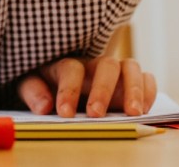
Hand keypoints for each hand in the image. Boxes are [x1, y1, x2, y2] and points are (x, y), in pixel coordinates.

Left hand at [17, 56, 156, 117]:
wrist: (55, 82)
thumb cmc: (43, 84)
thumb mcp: (30, 85)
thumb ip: (33, 92)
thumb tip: (44, 106)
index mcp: (66, 64)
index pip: (71, 69)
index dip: (68, 90)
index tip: (65, 113)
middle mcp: (94, 64)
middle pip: (106, 65)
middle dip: (103, 90)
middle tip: (96, 114)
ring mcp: (114, 71)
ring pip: (130, 68)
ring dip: (134, 90)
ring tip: (133, 114)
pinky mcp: (130, 82)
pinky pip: (146, 78)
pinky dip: (148, 91)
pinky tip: (144, 110)